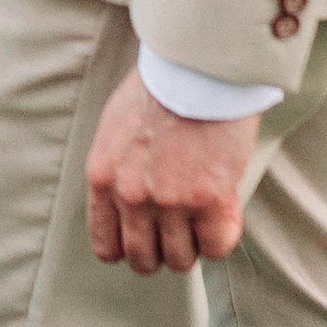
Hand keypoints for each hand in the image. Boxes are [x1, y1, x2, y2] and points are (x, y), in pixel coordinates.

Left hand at [85, 66, 265, 275]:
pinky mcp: (209, 200)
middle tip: (179, 232)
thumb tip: (128, 201)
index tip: (146, 239)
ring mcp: (170, 202)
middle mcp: (132, 196)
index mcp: (103, 178)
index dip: (129, 248)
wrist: (197, 67)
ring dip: (193, 245)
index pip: (107, 245)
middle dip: (162, 252)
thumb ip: (118, 170)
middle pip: (143, 260)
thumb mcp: (117, 128)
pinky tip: (224, 215)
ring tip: (202, 220)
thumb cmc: (161, 86)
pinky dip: (221, 238)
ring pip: (180, 260)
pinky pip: (216, 248)